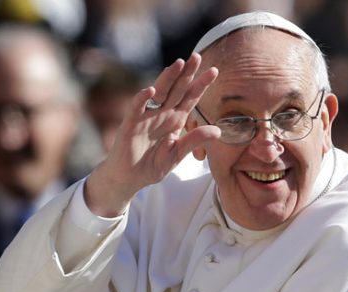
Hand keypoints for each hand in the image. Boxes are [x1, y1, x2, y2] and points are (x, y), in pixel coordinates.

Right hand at [85, 53, 219, 216]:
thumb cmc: (152, 165)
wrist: (129, 178)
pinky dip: (143, 98)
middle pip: (177, 90)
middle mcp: (162, 114)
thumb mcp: (177, 154)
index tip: (214, 70)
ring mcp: (146, 117)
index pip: (190, 98)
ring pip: (159, 92)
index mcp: (175, 120)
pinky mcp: (131, 123)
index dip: (201, 85)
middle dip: (187, 74)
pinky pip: (137, 107)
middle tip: (197, 57)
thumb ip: (194, 141)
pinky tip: (152, 89)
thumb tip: (218, 131)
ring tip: (178, 64)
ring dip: (168, 78)